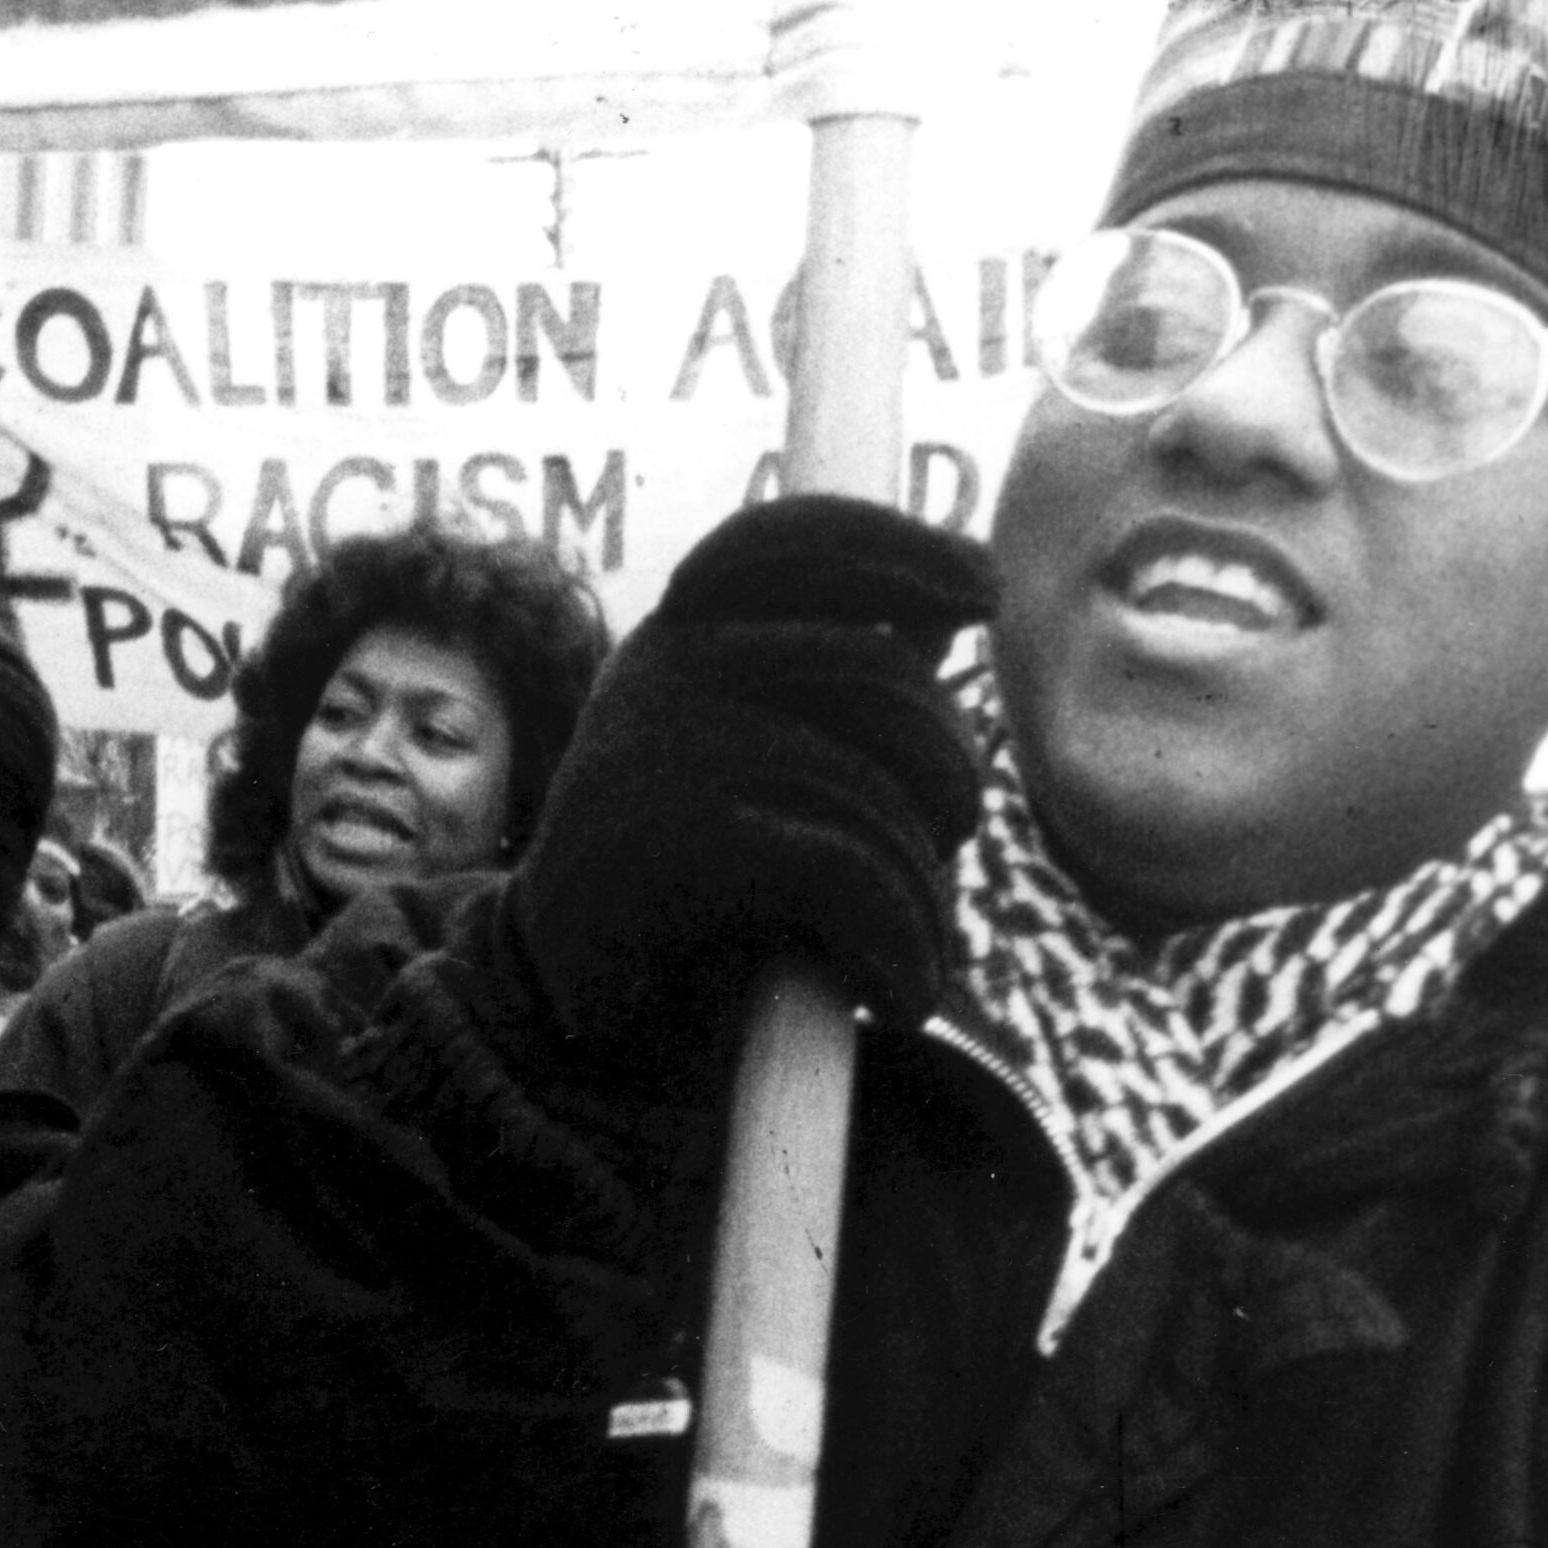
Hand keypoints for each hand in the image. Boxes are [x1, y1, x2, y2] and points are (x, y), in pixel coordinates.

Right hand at [501, 494, 991, 1088]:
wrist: (563, 1002)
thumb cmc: (676, 879)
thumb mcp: (736, 757)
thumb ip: (819, 686)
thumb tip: (932, 615)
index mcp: (673, 639)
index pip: (784, 545)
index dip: (895, 548)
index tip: (984, 589)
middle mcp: (662, 671)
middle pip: (876, 669)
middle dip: (948, 763)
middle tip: (953, 834)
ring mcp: (668, 745)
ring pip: (875, 785)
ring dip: (925, 887)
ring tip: (919, 943)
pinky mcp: (684, 839)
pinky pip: (851, 869)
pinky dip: (901, 943)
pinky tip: (900, 991)